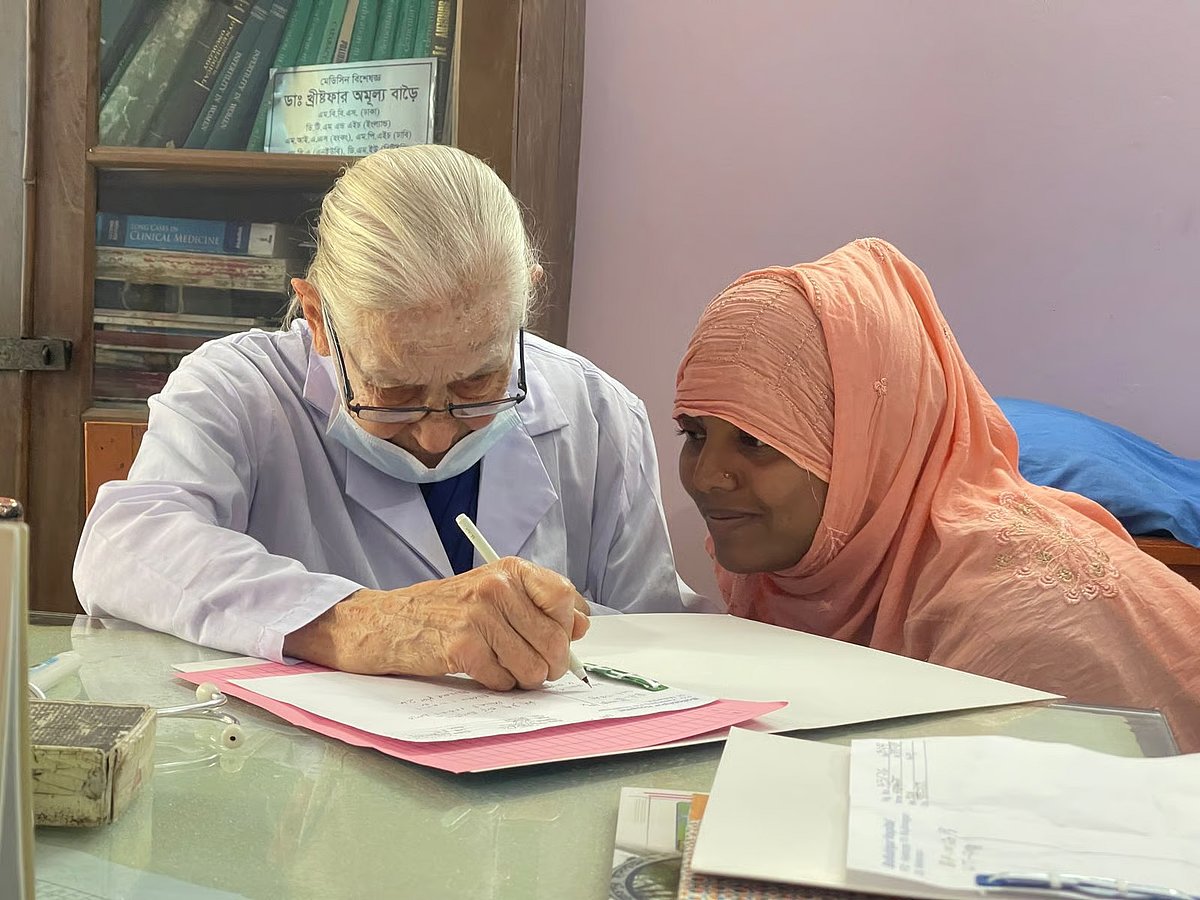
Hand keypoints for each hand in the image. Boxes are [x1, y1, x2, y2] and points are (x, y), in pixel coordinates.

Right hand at [284, 558, 589, 689]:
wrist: (386, 622)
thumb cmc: (443, 610)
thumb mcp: (492, 593)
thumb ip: (537, 604)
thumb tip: (582, 625)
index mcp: (509, 570)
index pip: (564, 598)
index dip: (568, 626)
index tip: (562, 638)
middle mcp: (496, 587)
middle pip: (554, 639)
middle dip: (551, 665)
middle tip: (536, 670)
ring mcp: (478, 616)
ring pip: (532, 666)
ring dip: (524, 678)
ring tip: (504, 669)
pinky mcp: (462, 646)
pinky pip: (502, 680)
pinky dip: (497, 684)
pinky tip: (480, 671)